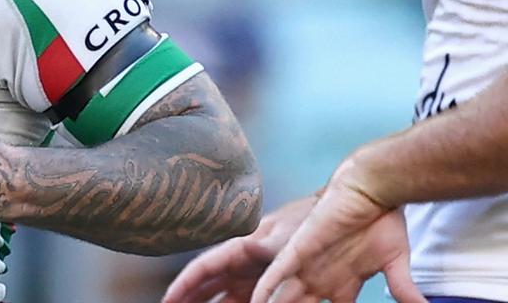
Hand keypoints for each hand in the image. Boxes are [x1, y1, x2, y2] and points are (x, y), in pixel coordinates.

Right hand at [164, 196, 316, 302]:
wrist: (346, 218)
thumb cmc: (312, 222)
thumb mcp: (284, 238)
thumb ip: (263, 253)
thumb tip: (247, 269)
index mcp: (241, 247)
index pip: (204, 267)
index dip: (183, 284)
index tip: (166, 300)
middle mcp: (246, 264)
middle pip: (210, 286)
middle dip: (191, 299)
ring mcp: (261, 277)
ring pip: (229, 299)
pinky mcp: (280, 289)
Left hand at [249, 175, 423, 302]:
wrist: (373, 189)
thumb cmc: (385, 221)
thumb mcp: (397, 265)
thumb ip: (405, 291)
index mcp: (341, 285)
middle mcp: (319, 278)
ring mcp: (306, 265)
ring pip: (282, 298)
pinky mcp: (298, 249)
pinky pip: (277, 273)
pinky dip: (267, 288)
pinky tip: (256, 301)